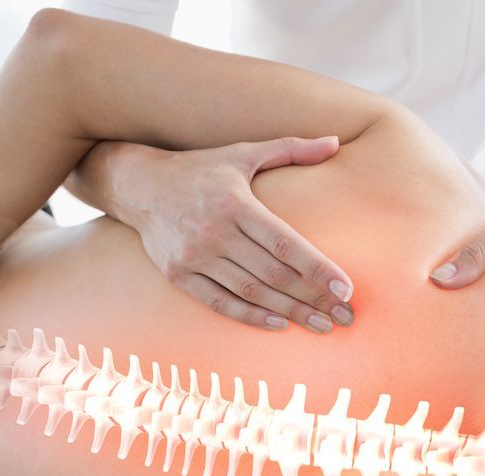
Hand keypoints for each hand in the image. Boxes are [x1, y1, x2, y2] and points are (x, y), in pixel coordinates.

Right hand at [106, 137, 354, 333]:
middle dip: (313, 297)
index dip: (317, 268)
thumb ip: (291, 149)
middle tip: (345, 316)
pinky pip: (219, 302)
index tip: (345, 288)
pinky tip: (279, 325)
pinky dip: (250, 316)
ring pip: (251, 291)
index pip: (285, 243)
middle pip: (273, 273)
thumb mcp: (243, 154)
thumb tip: (336, 142)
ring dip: (289, 312)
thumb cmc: (200, 169)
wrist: (139, 186)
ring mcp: (194, 257)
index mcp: (235, 204)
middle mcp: (215, 232)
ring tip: (321, 325)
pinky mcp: (179, 275)